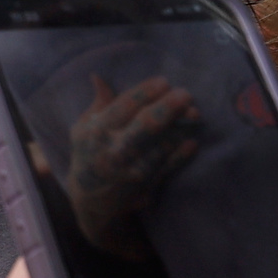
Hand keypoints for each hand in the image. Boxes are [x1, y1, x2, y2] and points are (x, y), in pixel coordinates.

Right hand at [55, 75, 199, 257]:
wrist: (90, 200)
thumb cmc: (87, 155)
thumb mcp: (82, 128)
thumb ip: (98, 104)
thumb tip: (99, 77)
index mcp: (96, 131)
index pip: (123, 107)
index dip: (145, 93)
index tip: (164, 81)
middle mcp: (113, 150)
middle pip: (145, 126)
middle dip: (167, 108)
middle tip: (185, 94)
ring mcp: (131, 169)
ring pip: (160, 147)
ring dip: (179, 130)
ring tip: (195, 113)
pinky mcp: (145, 185)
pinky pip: (167, 168)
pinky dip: (180, 156)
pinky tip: (192, 142)